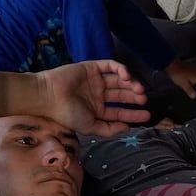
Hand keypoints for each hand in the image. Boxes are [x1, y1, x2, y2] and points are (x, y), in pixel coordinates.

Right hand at [35, 60, 150, 135]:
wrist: (49, 96)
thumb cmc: (67, 114)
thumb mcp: (89, 127)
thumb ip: (108, 130)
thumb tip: (127, 129)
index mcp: (97, 110)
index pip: (119, 111)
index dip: (133, 114)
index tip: (146, 115)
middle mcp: (98, 94)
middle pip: (122, 94)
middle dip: (134, 97)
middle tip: (144, 99)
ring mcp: (96, 80)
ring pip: (119, 80)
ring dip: (131, 83)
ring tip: (138, 90)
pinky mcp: (93, 67)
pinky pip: (111, 66)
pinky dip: (121, 69)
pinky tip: (126, 76)